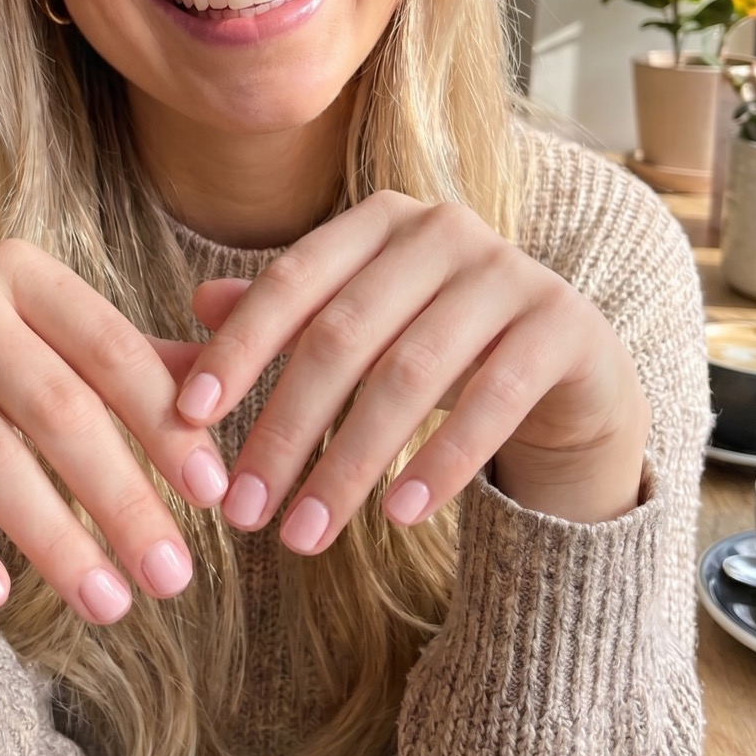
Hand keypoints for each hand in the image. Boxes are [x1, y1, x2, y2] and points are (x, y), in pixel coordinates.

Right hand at [0, 241, 226, 621]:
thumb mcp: (52, 346)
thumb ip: (135, 363)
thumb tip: (232, 384)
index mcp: (22, 273)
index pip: (110, 349)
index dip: (164, 422)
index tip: (212, 495)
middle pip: (55, 407)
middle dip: (122, 497)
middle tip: (174, 577)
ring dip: (53, 539)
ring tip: (109, 605)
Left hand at [174, 191, 651, 547]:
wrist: (567, 371)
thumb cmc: (439, 348)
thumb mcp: (360, 332)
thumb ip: (285, 320)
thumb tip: (197, 304)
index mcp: (382, 219)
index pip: (294, 281)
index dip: (239, 348)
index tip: (189, 418)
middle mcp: (445, 229)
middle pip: (344, 335)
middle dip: (285, 428)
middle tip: (242, 511)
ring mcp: (511, 272)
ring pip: (410, 374)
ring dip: (349, 463)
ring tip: (303, 536)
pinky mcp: (563, 326)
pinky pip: (492, 401)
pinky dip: (440, 462)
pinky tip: (397, 518)